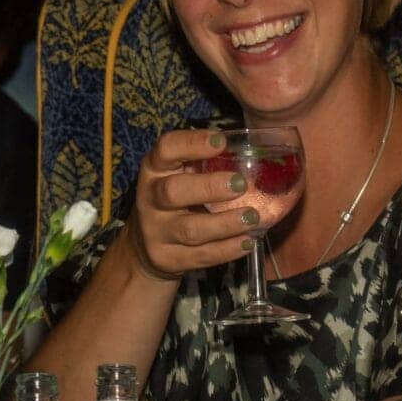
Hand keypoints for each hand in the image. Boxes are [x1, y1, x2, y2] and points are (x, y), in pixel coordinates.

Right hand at [125, 129, 258, 280]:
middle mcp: (151, 198)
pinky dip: (227, 249)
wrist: (143, 245)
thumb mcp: (178, 175)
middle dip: (209, 187)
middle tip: (240, 184)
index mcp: (155, 169)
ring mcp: (156, 232)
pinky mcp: (167, 258)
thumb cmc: (174, 199)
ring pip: (190, 229)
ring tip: (252, 217)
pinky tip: (248, 241)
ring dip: (225, 224)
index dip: (192, 143)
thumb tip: (258, 151)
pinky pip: (201, 256)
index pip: (166, 149)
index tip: (221, 141)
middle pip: (173, 192)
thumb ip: (204, 163)